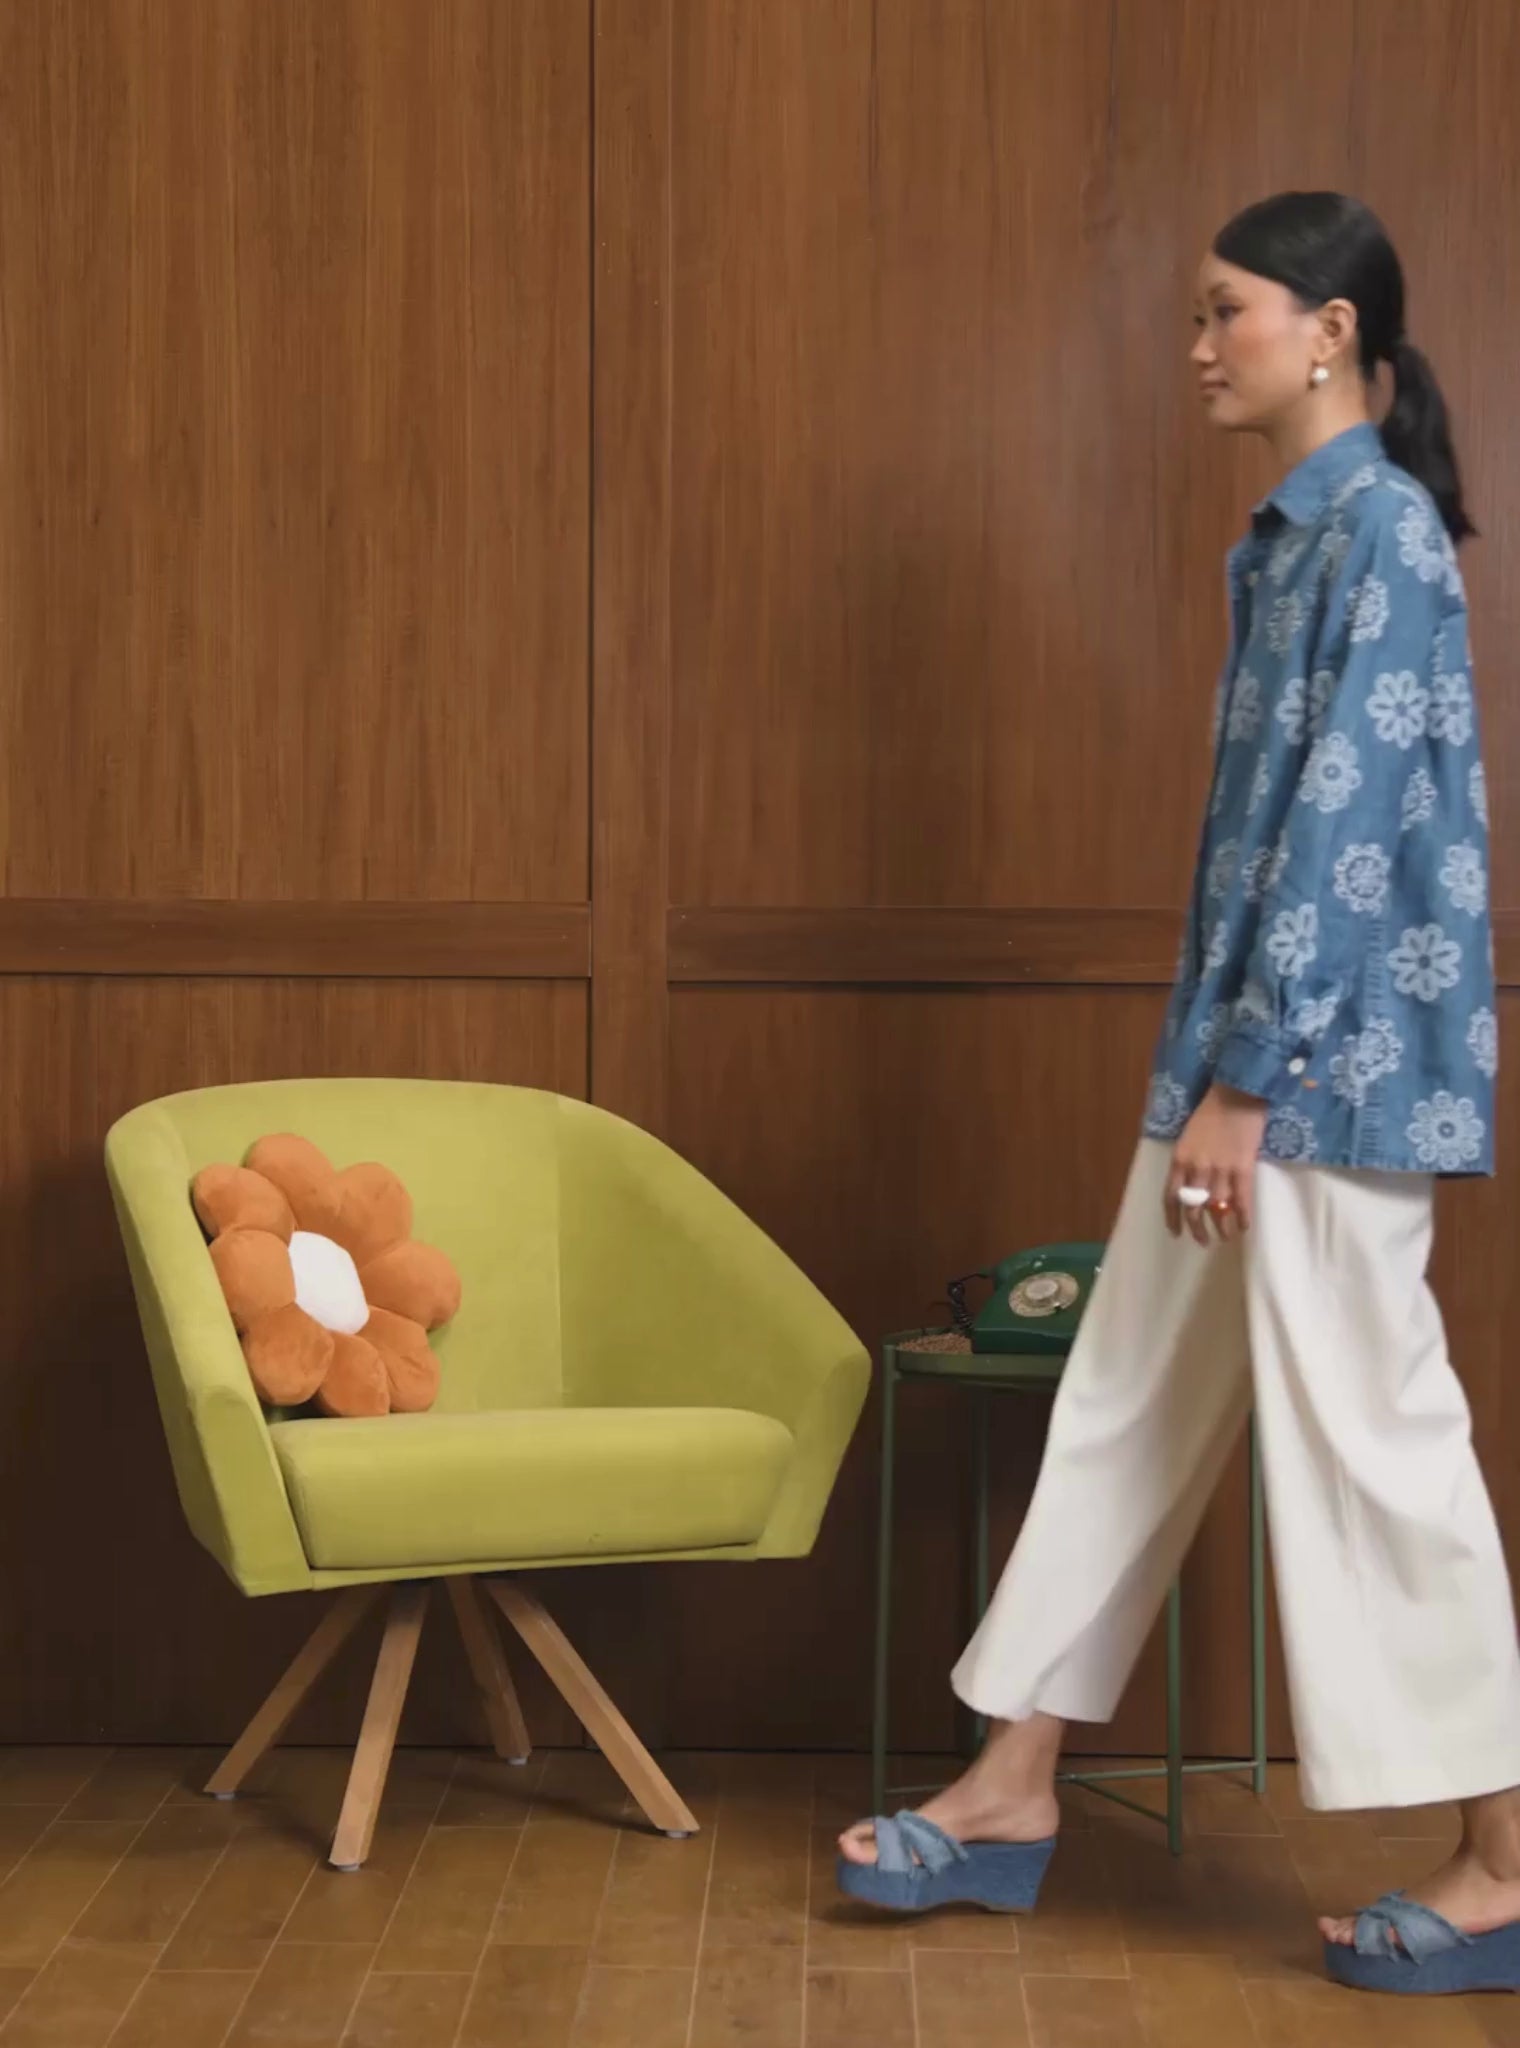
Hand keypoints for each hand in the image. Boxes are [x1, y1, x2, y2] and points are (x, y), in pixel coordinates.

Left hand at [1165, 1083, 1269, 1243]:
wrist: (1236, 1094)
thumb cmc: (1211, 1112)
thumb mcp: (1188, 1138)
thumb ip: (1187, 1162)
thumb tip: (1192, 1187)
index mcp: (1179, 1160)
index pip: (1171, 1197)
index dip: (1173, 1219)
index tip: (1176, 1234)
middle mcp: (1197, 1169)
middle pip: (1193, 1208)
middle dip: (1197, 1229)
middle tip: (1203, 1241)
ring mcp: (1220, 1170)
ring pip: (1217, 1209)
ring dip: (1221, 1228)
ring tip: (1225, 1237)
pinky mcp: (1243, 1169)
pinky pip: (1242, 1201)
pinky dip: (1242, 1218)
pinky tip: (1244, 1227)